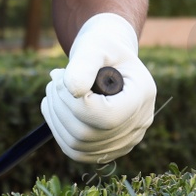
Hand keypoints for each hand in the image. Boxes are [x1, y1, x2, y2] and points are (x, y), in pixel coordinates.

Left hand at [41, 13, 155, 163]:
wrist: (108, 59)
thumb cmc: (103, 48)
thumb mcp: (95, 45)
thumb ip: (85, 64)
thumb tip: (72, 90)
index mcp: (142, 94)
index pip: (108, 117)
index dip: (77, 103)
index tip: (62, 77)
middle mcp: (139, 122)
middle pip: (89, 133)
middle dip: (61, 106)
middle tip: (54, 79)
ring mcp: (125, 140)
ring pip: (78, 145)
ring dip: (55, 117)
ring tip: (54, 89)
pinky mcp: (108, 148)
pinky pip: (76, 151)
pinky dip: (58, 129)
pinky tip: (54, 106)